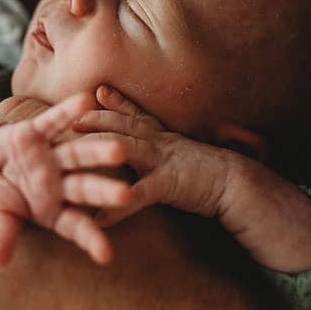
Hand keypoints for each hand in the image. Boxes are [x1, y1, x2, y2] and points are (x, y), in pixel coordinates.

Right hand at [0, 91, 132, 267]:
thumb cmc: (5, 194)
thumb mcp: (1, 214)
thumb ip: (3, 235)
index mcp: (56, 207)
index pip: (76, 224)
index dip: (90, 238)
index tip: (105, 255)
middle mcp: (62, 182)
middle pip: (86, 187)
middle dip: (104, 192)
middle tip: (127, 196)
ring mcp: (54, 155)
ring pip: (79, 154)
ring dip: (97, 152)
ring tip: (119, 151)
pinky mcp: (40, 131)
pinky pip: (54, 122)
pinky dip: (67, 112)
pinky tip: (86, 100)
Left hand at [72, 87, 310, 271]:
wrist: (242, 187)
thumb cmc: (213, 177)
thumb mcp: (186, 159)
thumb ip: (167, 156)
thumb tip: (152, 159)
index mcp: (165, 138)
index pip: (137, 116)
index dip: (116, 103)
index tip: (97, 91)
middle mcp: (162, 143)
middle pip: (124, 125)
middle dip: (96, 118)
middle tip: (68, 114)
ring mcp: (164, 160)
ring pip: (126, 148)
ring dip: (98, 147)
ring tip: (69, 151)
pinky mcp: (169, 184)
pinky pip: (138, 195)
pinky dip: (117, 206)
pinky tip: (96, 219)